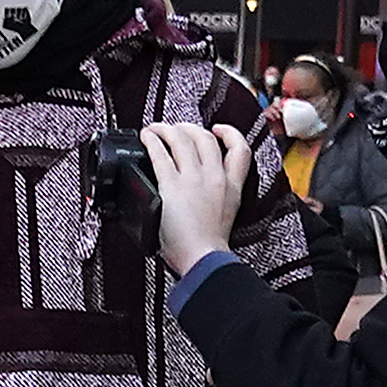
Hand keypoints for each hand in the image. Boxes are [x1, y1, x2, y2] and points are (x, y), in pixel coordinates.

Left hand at [143, 118, 252, 272]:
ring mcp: (193, 179)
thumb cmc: (209, 247)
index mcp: (232, 186)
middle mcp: (215, 177)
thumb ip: (218, 198)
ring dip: (167, 129)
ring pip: (183, 139)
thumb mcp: (227, 216)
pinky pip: (160, 154)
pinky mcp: (172, 185)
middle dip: (190, 128)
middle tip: (178, 129)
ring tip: (157, 129)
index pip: (240, 149)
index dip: (229, 133)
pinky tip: (146, 138)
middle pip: (206, 138)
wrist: (204, 258)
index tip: (218, 130)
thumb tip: (202, 193)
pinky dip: (152, 141)